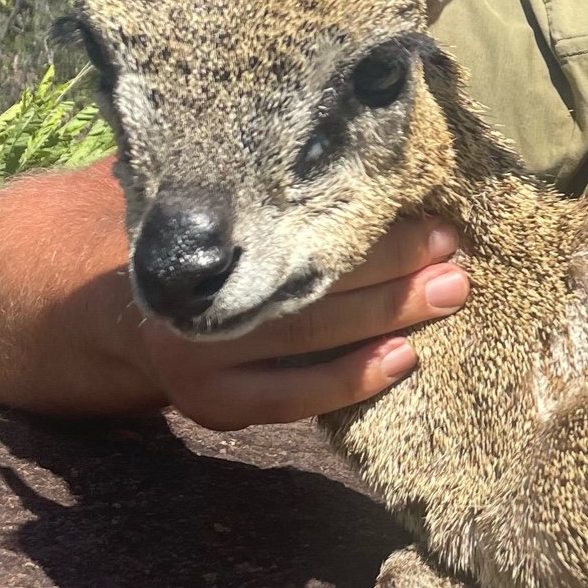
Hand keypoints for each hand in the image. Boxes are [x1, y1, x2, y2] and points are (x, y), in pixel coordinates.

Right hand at [138, 218, 467, 429]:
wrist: (137, 335)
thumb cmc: (212, 268)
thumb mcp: (230, 233)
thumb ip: (282, 218)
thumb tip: (382, 182)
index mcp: (202, 238)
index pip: (292, 226)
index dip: (361, 220)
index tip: (422, 207)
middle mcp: (198, 291)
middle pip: (304, 275)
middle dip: (387, 264)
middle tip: (450, 249)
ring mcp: (202, 354)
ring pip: (307, 334)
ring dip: (386, 314)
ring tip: (447, 294)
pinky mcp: (215, 404)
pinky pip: (295, 397)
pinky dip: (354, 378)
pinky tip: (405, 357)